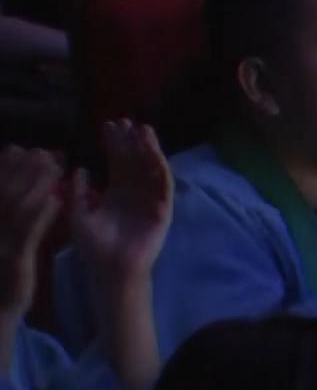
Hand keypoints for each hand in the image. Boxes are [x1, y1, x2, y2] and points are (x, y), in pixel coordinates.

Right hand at [0, 148, 62, 336]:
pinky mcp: (13, 259)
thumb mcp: (2, 236)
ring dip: (34, 183)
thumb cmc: (1, 268)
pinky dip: (42, 213)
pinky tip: (57, 199)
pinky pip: (28, 232)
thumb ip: (9, 210)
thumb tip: (21, 180)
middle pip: (3, 191)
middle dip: (21, 168)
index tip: (20, 149)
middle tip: (42, 152)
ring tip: (53, 166)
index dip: (5, 165)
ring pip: (15, 206)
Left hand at [70, 121, 172, 288]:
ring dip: (148, 149)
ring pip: (151, 168)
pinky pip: (163, 185)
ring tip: (142, 130)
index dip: (114, 145)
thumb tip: (80, 168)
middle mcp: (135, 193)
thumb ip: (79, 192)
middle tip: (125, 120)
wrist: (111, 269)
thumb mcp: (79, 215)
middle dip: (131, 141)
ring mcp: (150, 200)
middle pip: (135, 161)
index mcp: (116, 194)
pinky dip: (159, 168)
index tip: (109, 125)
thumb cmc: (94, 247)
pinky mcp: (162, 210)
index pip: (118, 163)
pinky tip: (154, 152)